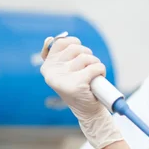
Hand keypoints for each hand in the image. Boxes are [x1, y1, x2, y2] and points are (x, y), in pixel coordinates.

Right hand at [40, 34, 122, 148]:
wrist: (88, 111)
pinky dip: (101, 71)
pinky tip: (97, 80)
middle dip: (88, 55)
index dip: (75, 44)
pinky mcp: (76, 84)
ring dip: (95, 64)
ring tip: (93, 76)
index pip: (61, 42)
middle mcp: (51, 72)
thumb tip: (51, 38)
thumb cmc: (79, 87)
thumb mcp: (64, 71)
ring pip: (87, 57)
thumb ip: (58, 55)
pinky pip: (95, 67)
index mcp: (47, 66)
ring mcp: (63, 78)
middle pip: (76, 48)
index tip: (79, 55)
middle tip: (88, 68)